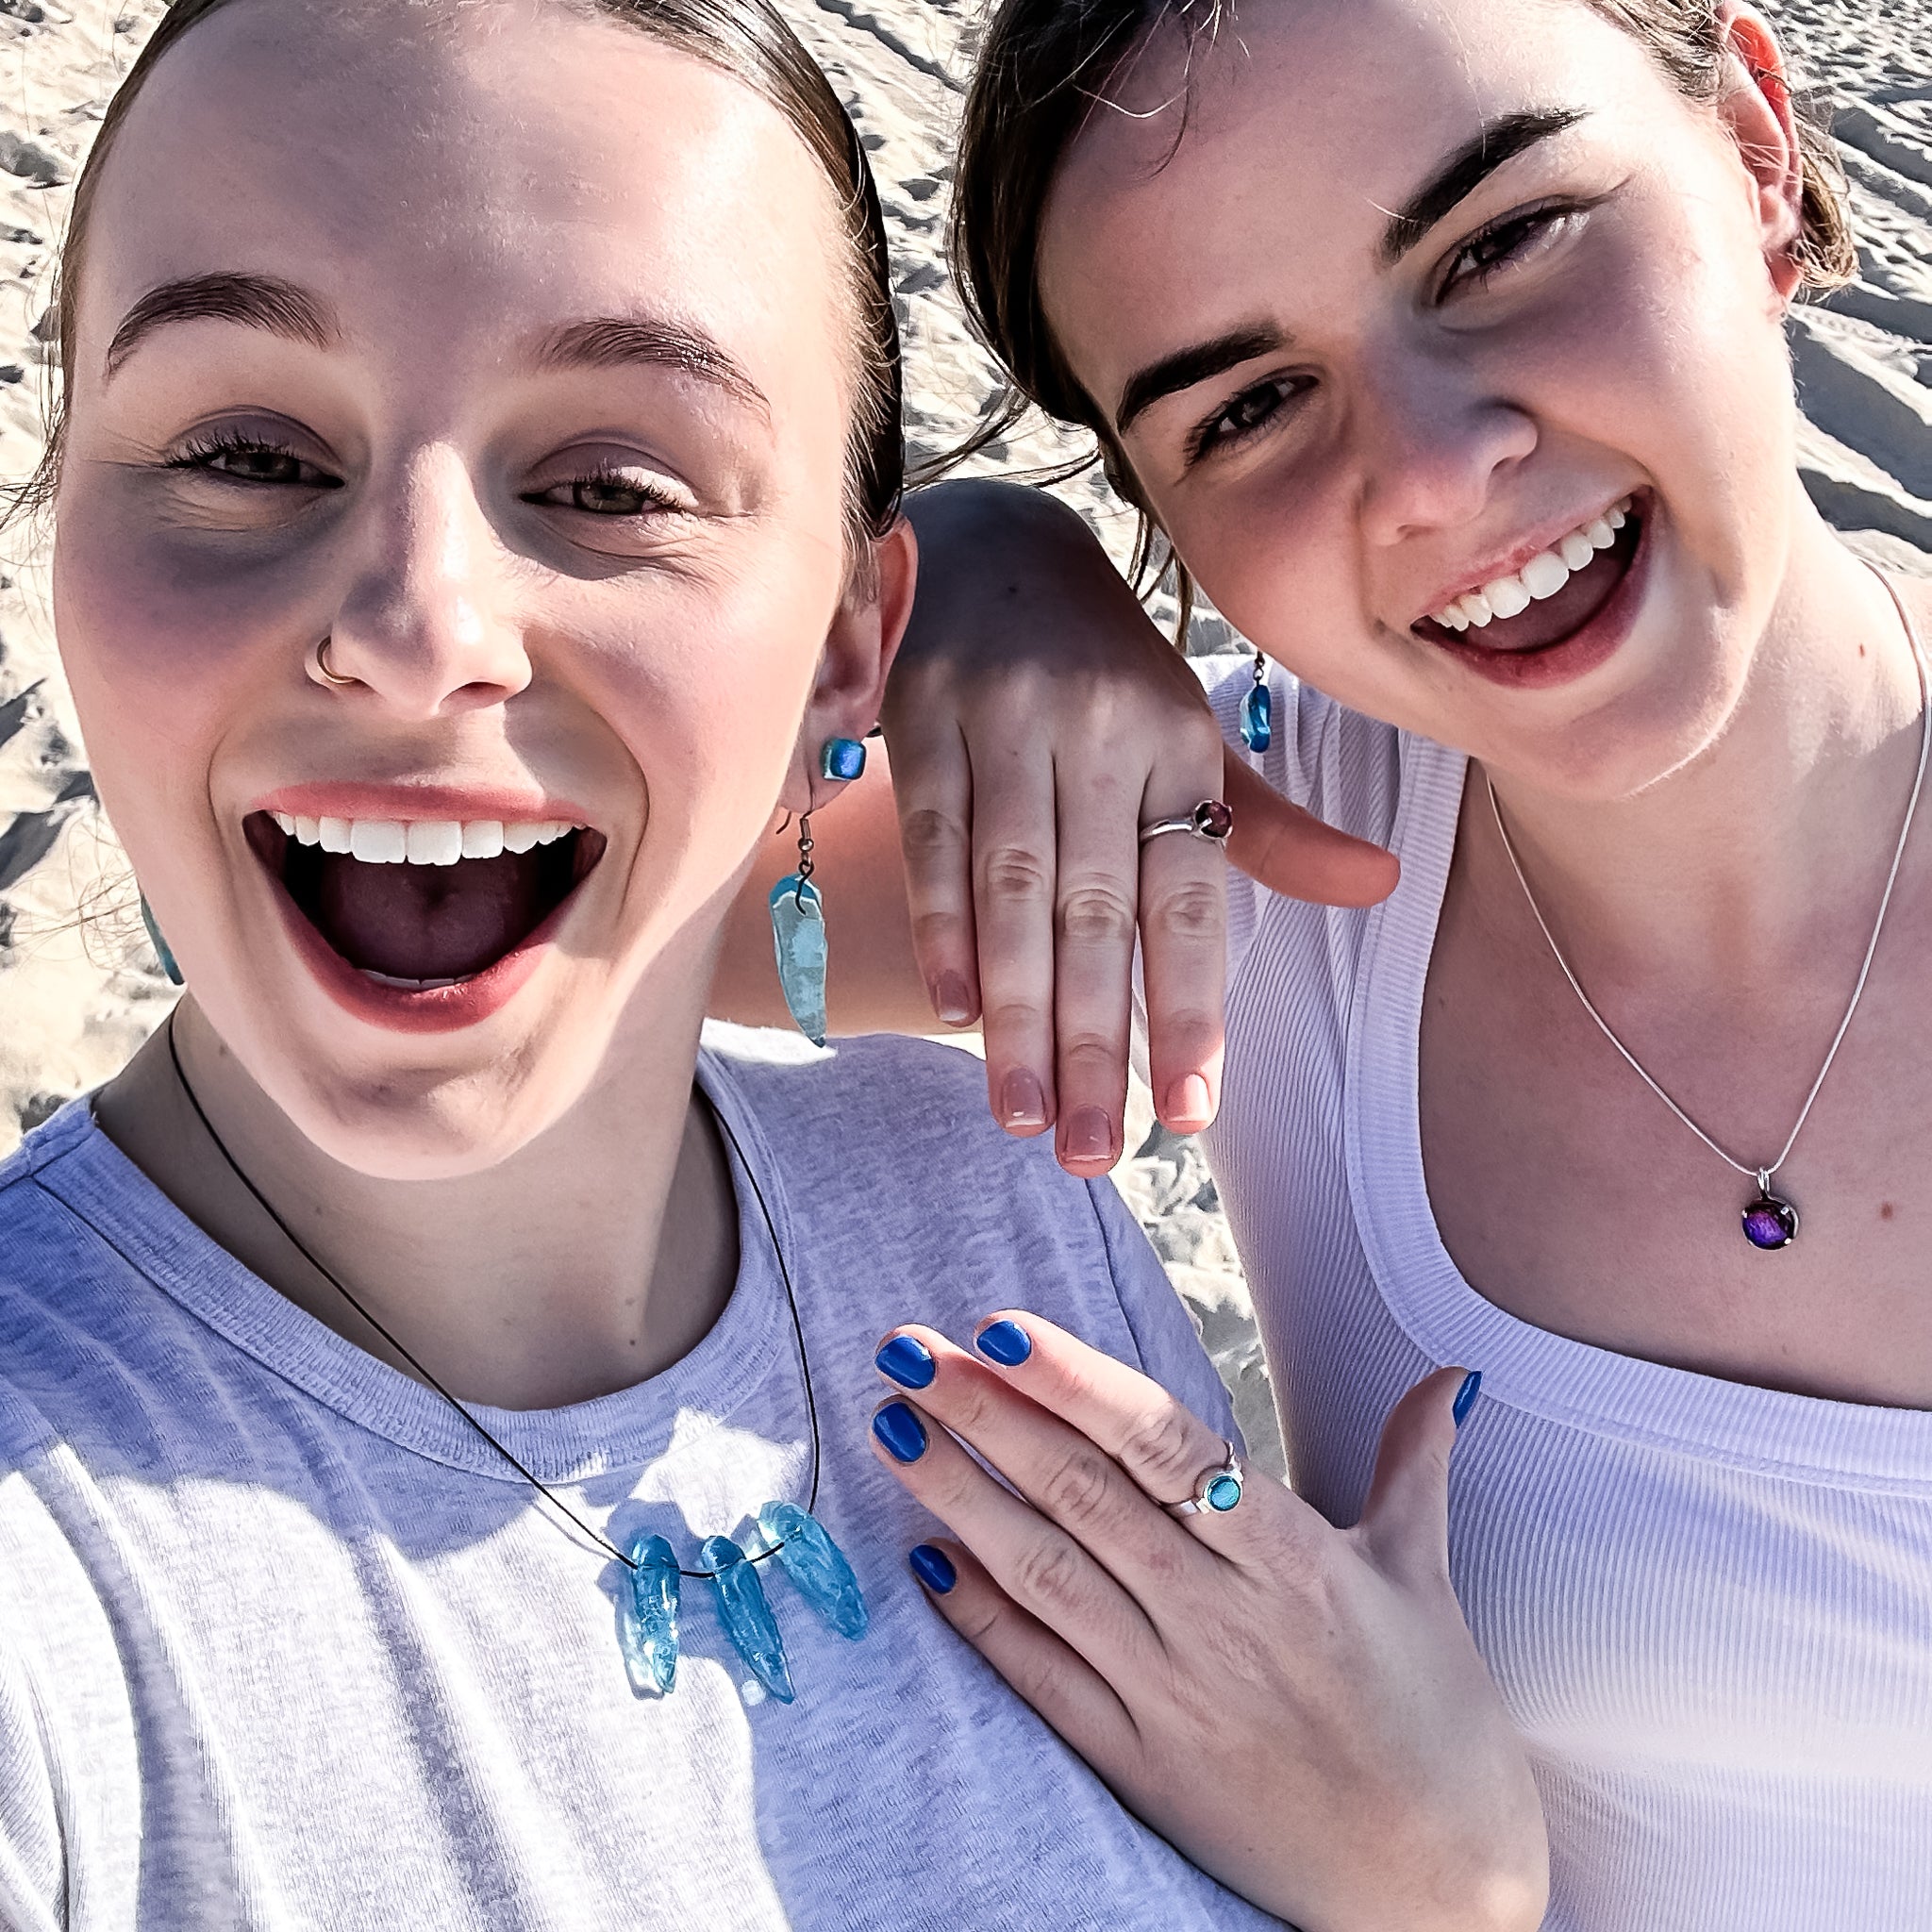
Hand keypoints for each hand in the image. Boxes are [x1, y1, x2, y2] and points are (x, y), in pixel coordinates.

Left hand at [867, 1313, 1547, 1931]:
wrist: (1439, 1900)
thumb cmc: (1438, 1728)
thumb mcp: (1427, 1583)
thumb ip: (1413, 1468)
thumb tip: (1448, 1376)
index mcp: (1297, 1560)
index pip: (1163, 1446)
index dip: (1076, 1382)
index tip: (999, 1328)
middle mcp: (1224, 1620)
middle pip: (1083, 1496)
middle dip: (988, 1414)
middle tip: (907, 1348)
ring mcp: (1174, 1695)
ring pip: (1046, 1574)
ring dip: (961, 1497)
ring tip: (894, 1426)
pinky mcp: (1140, 1766)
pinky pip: (1043, 1678)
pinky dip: (981, 1618)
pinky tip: (926, 1557)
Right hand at [890, 479, 1397, 1176]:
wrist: (992, 548)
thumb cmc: (1104, 674)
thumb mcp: (1192, 738)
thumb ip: (1266, 827)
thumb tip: (1381, 886)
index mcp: (1180, 747)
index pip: (1188, 899)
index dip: (1187, 1008)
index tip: (1187, 1114)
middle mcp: (1102, 734)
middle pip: (1096, 912)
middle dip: (1092, 1041)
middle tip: (1090, 1154)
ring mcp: (1008, 722)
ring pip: (1014, 889)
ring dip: (1016, 1010)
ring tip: (1021, 1115)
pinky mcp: (925, 716)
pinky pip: (933, 838)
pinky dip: (942, 925)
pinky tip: (953, 1011)